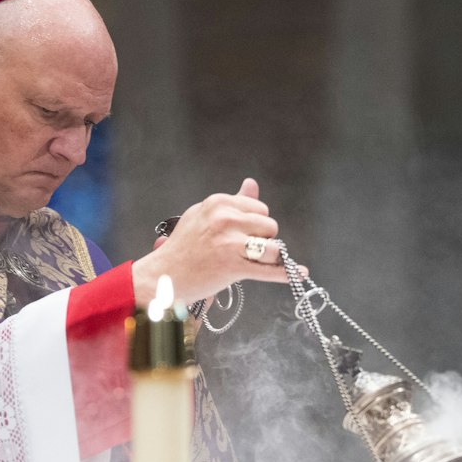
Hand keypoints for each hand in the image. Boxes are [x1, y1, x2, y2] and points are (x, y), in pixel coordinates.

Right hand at [133, 179, 289, 304]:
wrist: (162, 278)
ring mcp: (229, 242)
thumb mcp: (204, 216)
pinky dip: (288, 272)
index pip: (259, 209)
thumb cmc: (183, 248)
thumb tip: (252, 183)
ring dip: (269, 258)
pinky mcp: (233, 266)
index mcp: (218, 202)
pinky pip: (270, 269)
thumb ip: (232, 202)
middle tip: (244, 252)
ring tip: (253, 264)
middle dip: (263, 240)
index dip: (255, 225)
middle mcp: (225, 218)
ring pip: (273, 247)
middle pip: (270, 226)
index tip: (243, 236)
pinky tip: (299, 273)